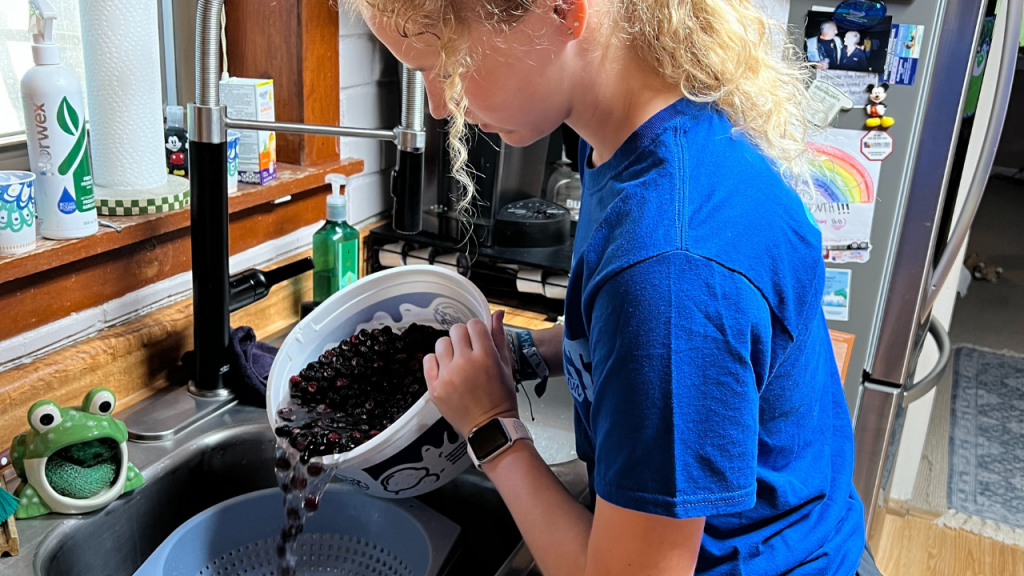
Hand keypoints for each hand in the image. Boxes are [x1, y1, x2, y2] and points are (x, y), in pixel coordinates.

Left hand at [423, 311, 518, 438]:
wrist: (490, 427)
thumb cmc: (501, 397)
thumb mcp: (506, 365)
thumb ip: (499, 337)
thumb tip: (497, 313)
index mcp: (486, 356)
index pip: (474, 325)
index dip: (477, 330)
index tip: (478, 340)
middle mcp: (465, 363)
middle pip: (456, 330)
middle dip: (463, 337)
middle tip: (468, 351)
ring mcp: (448, 376)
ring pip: (441, 343)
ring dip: (449, 349)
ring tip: (457, 363)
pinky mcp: (435, 388)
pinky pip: (428, 360)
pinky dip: (436, 362)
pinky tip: (446, 371)